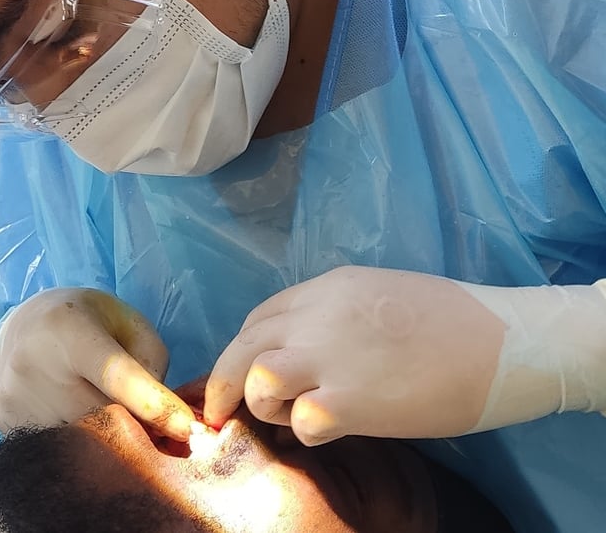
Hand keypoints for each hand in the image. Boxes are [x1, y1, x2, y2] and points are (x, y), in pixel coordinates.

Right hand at [0, 288, 194, 439]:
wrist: (26, 325)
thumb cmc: (91, 321)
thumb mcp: (130, 324)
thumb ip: (151, 363)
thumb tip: (162, 420)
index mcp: (70, 329)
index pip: (115, 375)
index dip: (154, 405)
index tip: (188, 429)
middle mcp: (33, 363)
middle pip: (100, 416)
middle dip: (137, 428)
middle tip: (158, 428)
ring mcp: (14, 396)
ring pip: (80, 442)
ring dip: (110, 440)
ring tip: (117, 419)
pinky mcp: (3, 421)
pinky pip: (58, 449)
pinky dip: (81, 446)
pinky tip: (83, 421)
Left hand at [205, 267, 605, 444]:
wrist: (500, 341)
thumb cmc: (448, 318)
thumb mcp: (377, 293)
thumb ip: (333, 313)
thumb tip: (302, 346)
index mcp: (326, 287)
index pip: (259, 316)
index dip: (245, 346)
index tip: (245, 370)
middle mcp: (317, 316)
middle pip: (242, 345)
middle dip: (222, 382)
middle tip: (219, 412)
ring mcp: (331, 356)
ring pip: (256, 378)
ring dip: (263, 403)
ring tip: (287, 416)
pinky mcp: (352, 400)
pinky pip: (300, 422)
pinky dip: (305, 432)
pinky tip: (329, 430)